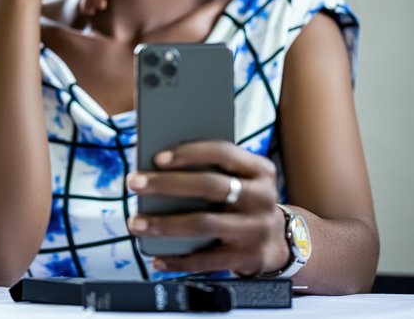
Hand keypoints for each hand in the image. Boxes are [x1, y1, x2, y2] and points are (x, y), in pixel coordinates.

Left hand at [126, 141, 289, 275]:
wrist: (279, 241)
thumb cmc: (244, 200)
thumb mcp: (242, 178)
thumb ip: (213, 168)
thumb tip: (158, 165)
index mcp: (259, 170)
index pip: (223, 153)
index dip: (189, 153)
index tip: (157, 157)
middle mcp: (261, 198)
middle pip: (210, 187)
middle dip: (166, 184)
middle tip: (134, 182)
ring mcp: (256, 230)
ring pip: (203, 224)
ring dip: (164, 224)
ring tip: (136, 223)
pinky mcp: (248, 258)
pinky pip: (207, 261)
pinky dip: (178, 260)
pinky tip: (157, 257)